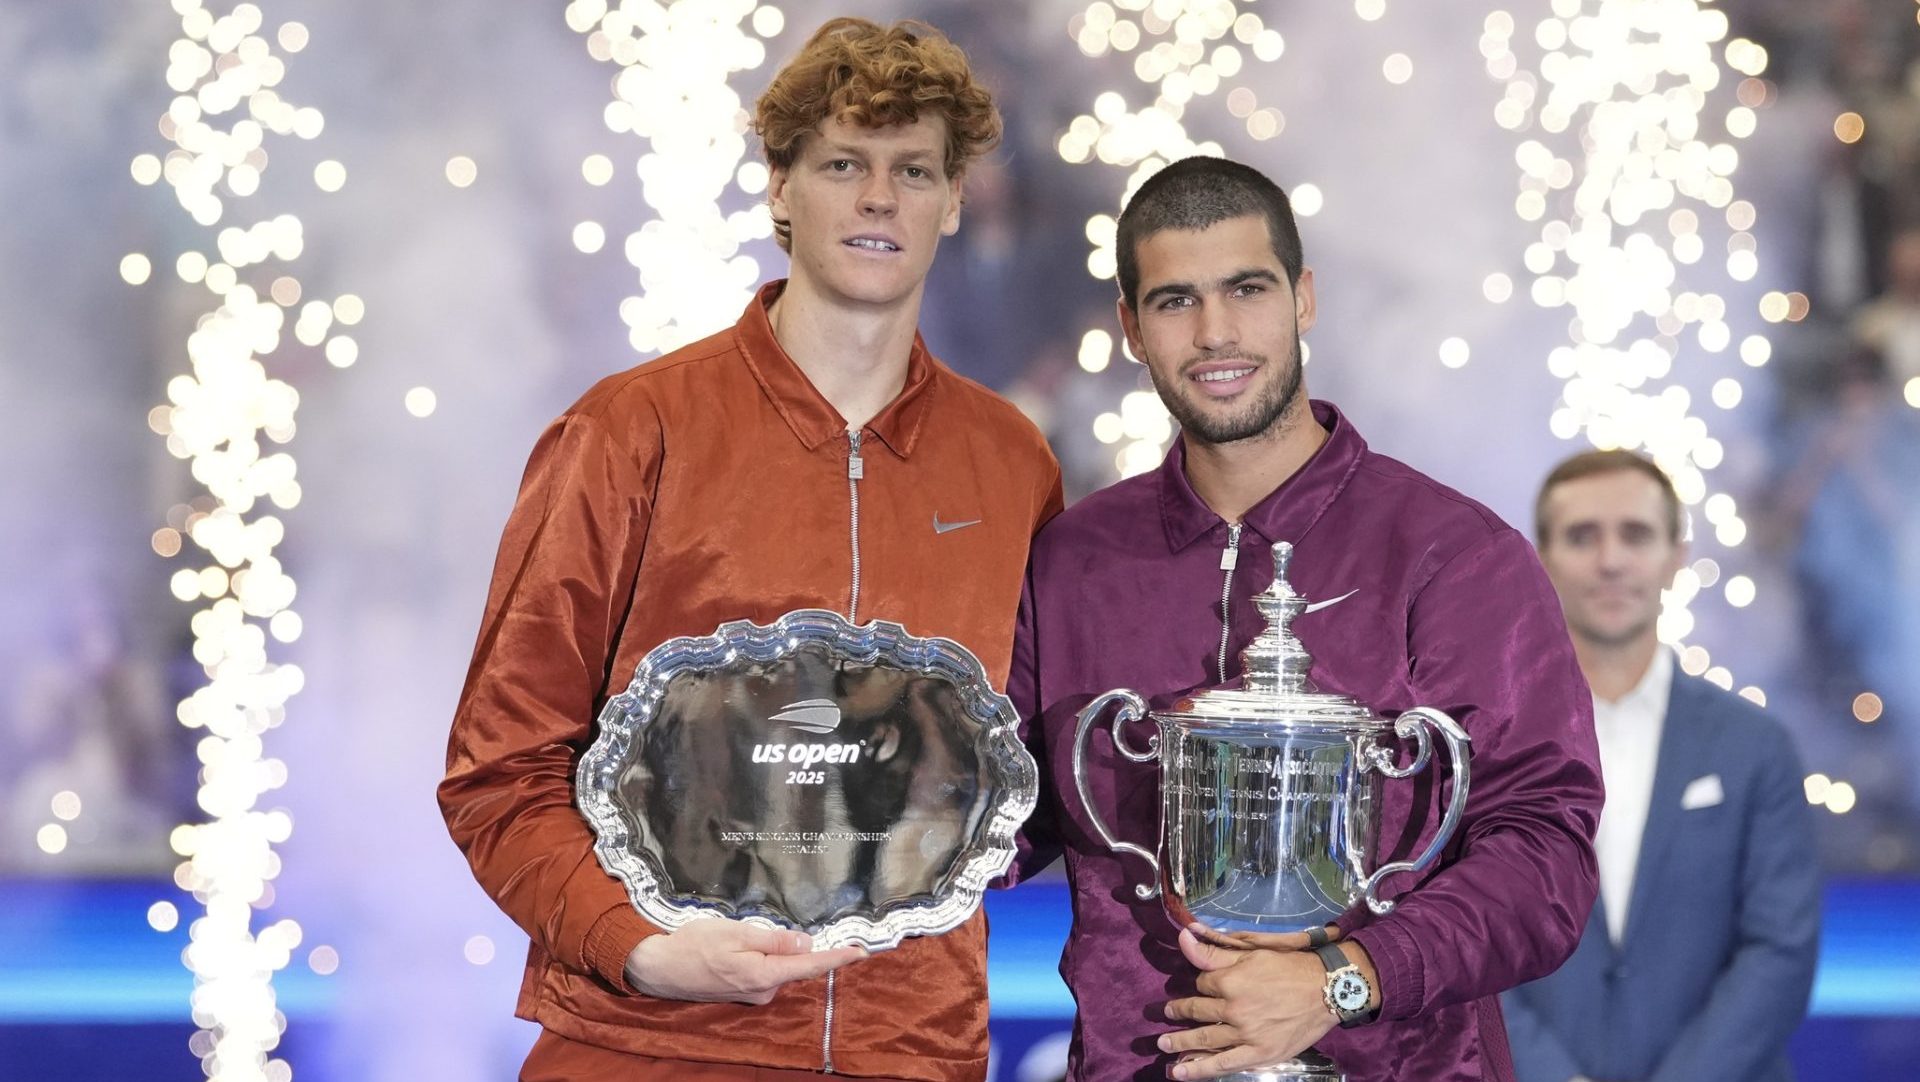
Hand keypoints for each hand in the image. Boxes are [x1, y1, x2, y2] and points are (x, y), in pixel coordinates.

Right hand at [623, 918, 867, 1004]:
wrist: (660, 968)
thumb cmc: (695, 944)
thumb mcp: (736, 933)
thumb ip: (774, 940)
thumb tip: (807, 944)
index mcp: (764, 975)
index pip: (811, 966)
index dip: (838, 958)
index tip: (862, 951)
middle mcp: (763, 990)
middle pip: (797, 966)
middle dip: (810, 950)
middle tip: (822, 930)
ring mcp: (753, 993)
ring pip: (780, 968)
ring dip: (782, 951)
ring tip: (762, 931)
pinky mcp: (743, 991)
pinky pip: (766, 971)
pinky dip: (769, 957)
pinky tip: (753, 944)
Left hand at [1158, 925, 1341, 1080]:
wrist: (1327, 990)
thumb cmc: (1291, 967)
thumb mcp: (1252, 952)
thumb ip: (1215, 951)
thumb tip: (1183, 935)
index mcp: (1230, 981)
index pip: (1202, 983)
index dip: (1200, 984)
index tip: (1201, 986)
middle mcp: (1233, 1010)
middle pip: (1197, 1012)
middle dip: (1178, 1012)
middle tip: (1165, 1014)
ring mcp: (1245, 1035)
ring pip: (1204, 1039)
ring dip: (1179, 1043)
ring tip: (1163, 1045)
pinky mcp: (1259, 1055)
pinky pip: (1223, 1064)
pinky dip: (1200, 1070)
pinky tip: (1181, 1073)